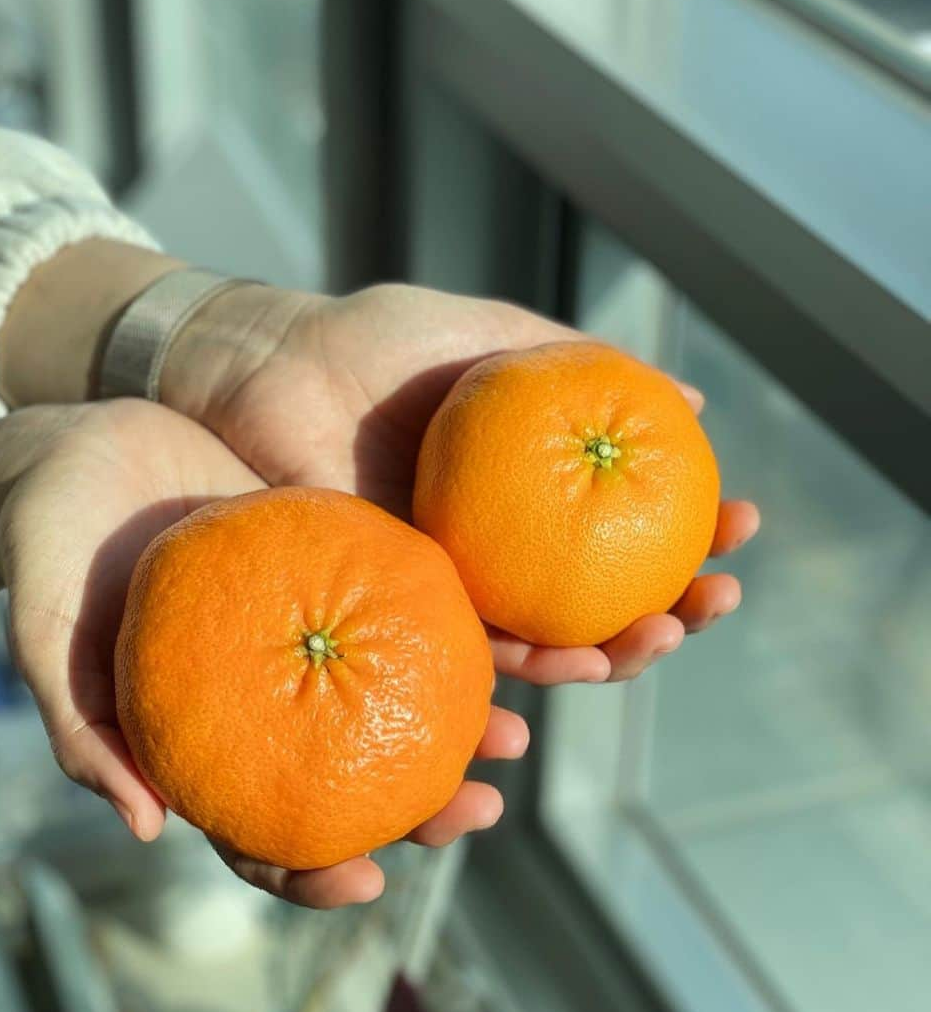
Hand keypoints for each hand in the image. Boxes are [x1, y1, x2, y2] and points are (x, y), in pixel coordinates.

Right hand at [0, 400, 524, 907]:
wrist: (74, 454)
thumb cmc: (46, 553)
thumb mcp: (47, 638)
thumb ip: (83, 729)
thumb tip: (147, 830)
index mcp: (205, 739)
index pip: (260, 834)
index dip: (310, 873)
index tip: (368, 884)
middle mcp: (265, 699)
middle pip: (351, 780)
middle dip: (420, 811)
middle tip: (479, 811)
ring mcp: (301, 636)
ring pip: (390, 701)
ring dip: (458, 727)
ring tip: (517, 733)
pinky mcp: (328, 565)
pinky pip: (396, 608)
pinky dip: (448, 631)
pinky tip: (499, 639)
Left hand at [160, 282, 760, 684]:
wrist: (271, 367)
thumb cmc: (372, 341)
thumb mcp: (489, 335)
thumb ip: (578, 365)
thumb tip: (693, 396)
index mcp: (524, 491)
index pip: (627, 526)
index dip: (690, 536)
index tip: (740, 524)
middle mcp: (495, 548)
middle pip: (599, 602)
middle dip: (669, 614)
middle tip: (716, 602)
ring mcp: (448, 586)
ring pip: (543, 646)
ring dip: (611, 656)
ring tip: (657, 641)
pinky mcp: (393, 613)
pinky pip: (464, 659)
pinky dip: (520, 676)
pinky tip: (570, 668)